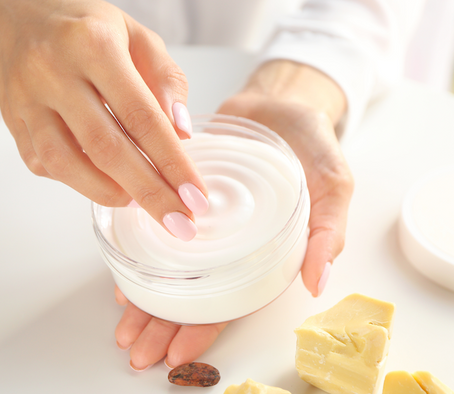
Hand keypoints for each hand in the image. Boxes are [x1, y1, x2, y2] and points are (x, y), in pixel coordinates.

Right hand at [0, 0, 208, 239]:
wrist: (12, 13)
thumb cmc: (84, 25)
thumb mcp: (136, 35)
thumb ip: (166, 80)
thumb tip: (182, 134)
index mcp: (94, 45)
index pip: (142, 116)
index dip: (172, 162)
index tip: (195, 197)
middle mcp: (54, 72)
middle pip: (107, 148)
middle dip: (150, 193)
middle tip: (180, 223)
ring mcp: (27, 100)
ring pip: (69, 164)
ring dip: (112, 194)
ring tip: (143, 206)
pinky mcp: (12, 121)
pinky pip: (45, 164)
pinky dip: (80, 183)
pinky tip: (107, 186)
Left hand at [113, 60, 351, 370]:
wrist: (280, 99)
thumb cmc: (312, 143)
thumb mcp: (332, 183)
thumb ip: (328, 228)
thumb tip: (316, 282)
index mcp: (264, 253)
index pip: (233, 302)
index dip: (207, 330)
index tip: (177, 355)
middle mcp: (229, 243)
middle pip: (195, 294)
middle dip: (165, 325)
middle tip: (138, 350)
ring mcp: (202, 221)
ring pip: (172, 269)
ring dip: (147, 299)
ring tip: (123, 327)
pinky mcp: (180, 193)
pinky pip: (156, 227)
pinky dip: (141, 251)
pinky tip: (122, 271)